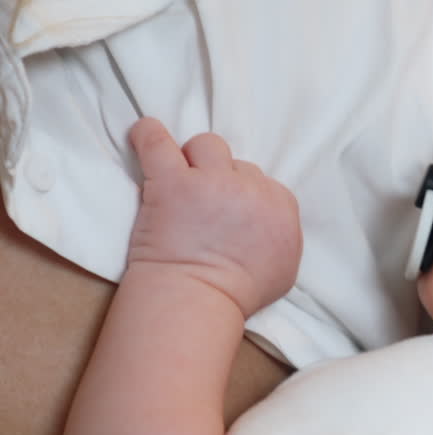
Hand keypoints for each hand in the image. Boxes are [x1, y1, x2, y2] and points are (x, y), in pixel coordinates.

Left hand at [127, 118, 301, 317]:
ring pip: (206, 145)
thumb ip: (284, 234)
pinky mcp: (173, 182)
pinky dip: (148, 135)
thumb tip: (272, 223)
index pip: (261, 181)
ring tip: (179, 178)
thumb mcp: (286, 268)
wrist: (199, 300)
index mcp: (280, 205)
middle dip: (222, 178)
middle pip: (237, 164)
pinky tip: (144, 133)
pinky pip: (157, 142)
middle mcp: (251, 187)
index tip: (227, 211)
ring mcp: (211, 181)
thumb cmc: (241, 294)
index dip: (242, 193)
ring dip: (194, 158)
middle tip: (203, 204)